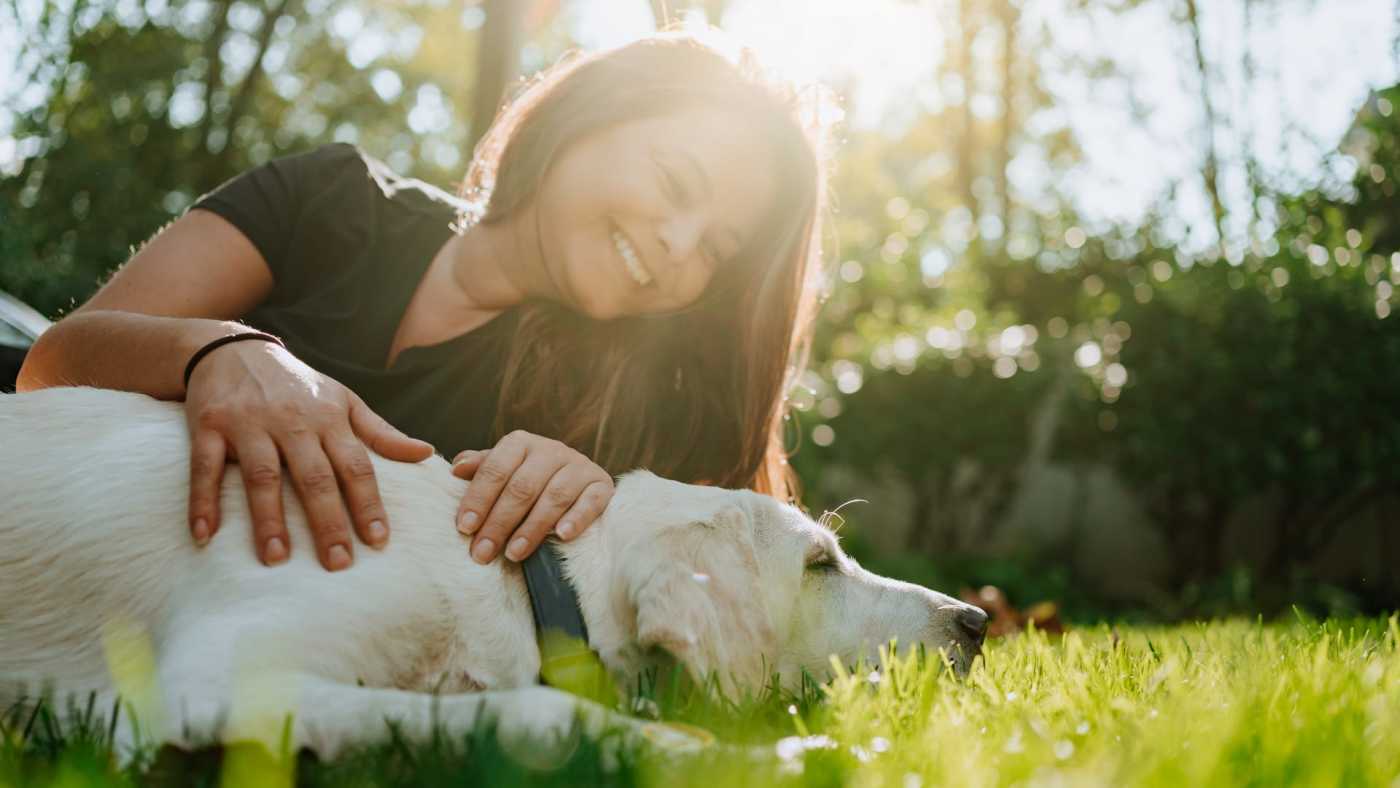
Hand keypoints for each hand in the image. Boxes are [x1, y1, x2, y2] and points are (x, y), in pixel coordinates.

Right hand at [184, 338, 433, 569]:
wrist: (232, 348)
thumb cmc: (298, 385)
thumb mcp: (343, 400)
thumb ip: (381, 433)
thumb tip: (426, 453)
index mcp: (329, 418)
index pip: (356, 466)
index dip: (369, 503)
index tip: (378, 541)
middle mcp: (292, 421)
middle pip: (314, 477)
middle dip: (328, 522)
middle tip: (338, 563)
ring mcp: (249, 423)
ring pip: (262, 476)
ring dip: (269, 519)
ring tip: (277, 559)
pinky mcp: (209, 424)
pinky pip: (205, 467)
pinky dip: (203, 502)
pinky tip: (205, 536)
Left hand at [450, 430, 613, 563]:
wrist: (576, 478)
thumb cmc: (528, 478)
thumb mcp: (502, 470)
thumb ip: (480, 469)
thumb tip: (456, 469)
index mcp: (521, 443)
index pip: (495, 469)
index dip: (478, 499)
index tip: (464, 528)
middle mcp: (551, 450)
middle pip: (522, 487)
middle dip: (500, 522)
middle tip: (483, 553)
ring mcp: (579, 466)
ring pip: (554, 496)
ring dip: (532, 527)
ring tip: (514, 554)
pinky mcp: (601, 484)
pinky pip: (591, 501)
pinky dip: (577, 518)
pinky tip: (562, 536)